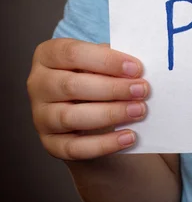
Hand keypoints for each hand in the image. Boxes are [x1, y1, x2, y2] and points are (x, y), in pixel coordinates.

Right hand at [27, 39, 148, 159]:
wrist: (87, 106)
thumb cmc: (96, 74)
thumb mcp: (101, 60)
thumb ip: (113, 60)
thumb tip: (137, 69)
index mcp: (48, 55)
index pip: (73, 53)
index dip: (107, 61)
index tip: (136, 68)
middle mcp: (38, 85)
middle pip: (71, 86)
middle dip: (112, 89)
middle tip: (142, 90)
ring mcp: (41, 116)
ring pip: (71, 117)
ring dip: (110, 114)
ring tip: (139, 110)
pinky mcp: (50, 143)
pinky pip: (75, 148)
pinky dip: (104, 144)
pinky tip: (129, 136)